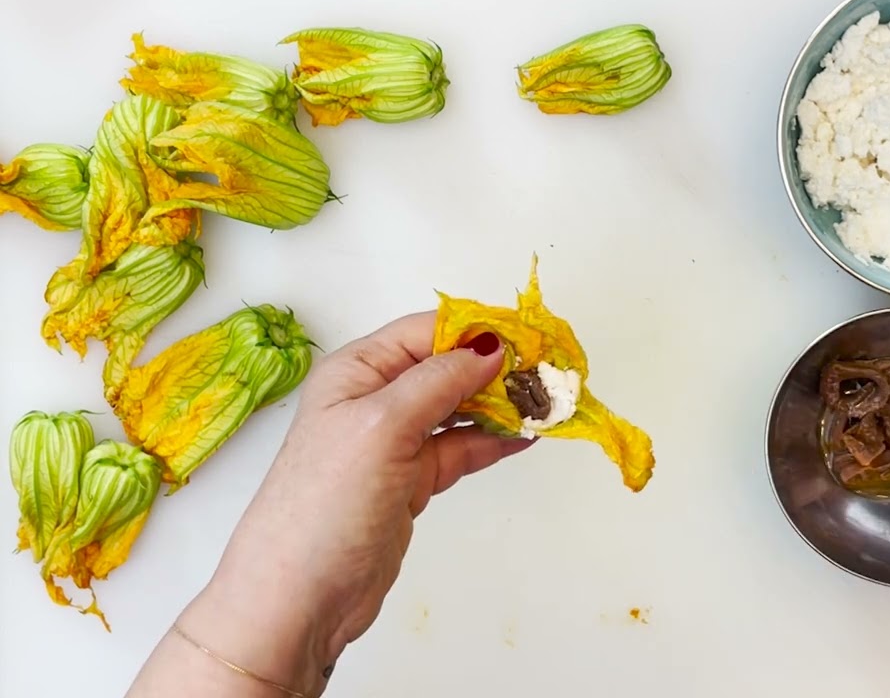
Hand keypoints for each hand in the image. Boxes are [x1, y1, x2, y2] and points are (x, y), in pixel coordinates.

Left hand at [129, 313, 531, 696]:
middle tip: (548, 375)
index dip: (478, 332)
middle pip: (447, 368)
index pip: (426, 333)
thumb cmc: (324, 507)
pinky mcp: (409, 483)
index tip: (529, 339)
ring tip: (546, 405)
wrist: (298, 600)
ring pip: (458, 409)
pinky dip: (492, 441)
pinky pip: (460, 448)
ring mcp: (392, 444)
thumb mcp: (381, 428)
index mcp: (355, 373)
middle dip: (496, 368)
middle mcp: (373, 401)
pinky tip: (524, 436)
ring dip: (500, 404)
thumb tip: (490, 345)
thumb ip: (438, 381)